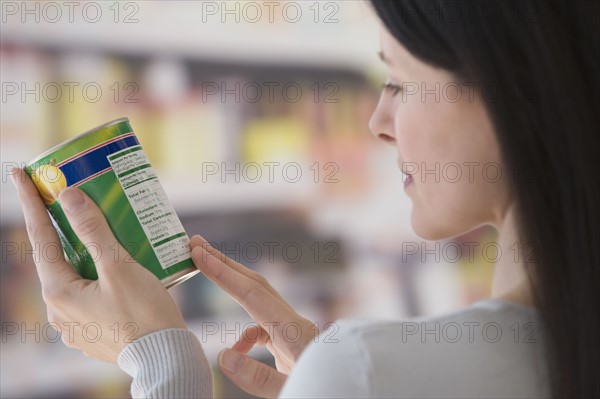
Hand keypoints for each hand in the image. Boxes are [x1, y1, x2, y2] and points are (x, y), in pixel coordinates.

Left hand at [11, 168, 187, 362]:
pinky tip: (118, 268)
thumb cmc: (144, 315)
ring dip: (85, 253)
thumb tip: (69, 197)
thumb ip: (94, 231)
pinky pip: (90, 292)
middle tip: (72, 202)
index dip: (30, 203)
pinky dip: (98, 274)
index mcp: (59, 292)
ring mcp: (76, 323)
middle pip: (57, 256)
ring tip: (105, 236)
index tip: (20, 174)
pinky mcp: (95, 330)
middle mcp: (60, 310)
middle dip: (63, 228)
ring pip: (76, 276)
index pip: (40, 237)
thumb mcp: (120, 268)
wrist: (165, 358)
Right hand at [190, 235, 317, 397]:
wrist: (353, 396)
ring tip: (206, 277)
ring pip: (258, 301)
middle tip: (196, 244)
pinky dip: (245, 333)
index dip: (222, 273)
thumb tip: (223, 355)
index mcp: (294, 332)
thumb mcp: (289, 391)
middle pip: (255, 284)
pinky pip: (264, 326)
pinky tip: (235, 352)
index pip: (251, 294)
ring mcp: (295, 331)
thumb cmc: (324, 389)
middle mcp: (295, 324)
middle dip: (224, 264)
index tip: (198, 253)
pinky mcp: (294, 342)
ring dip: (232, 289)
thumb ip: (257, 377)